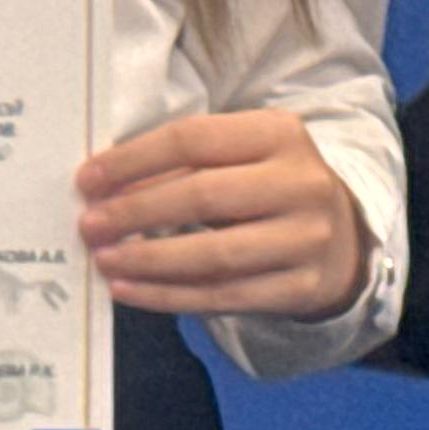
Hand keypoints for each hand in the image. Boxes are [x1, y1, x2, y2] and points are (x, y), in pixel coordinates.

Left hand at [75, 110, 371, 320]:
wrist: (341, 242)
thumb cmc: (270, 190)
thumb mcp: (244, 158)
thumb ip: (187, 164)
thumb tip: (106, 188)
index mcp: (281, 133)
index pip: (194, 139)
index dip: (133, 160)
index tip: (88, 179)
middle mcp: (301, 183)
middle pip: (202, 195)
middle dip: (134, 211)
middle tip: (90, 224)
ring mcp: (306, 239)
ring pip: (213, 254)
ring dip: (147, 259)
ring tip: (104, 258)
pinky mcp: (301, 288)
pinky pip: (222, 296)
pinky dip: (167, 295)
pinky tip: (129, 289)